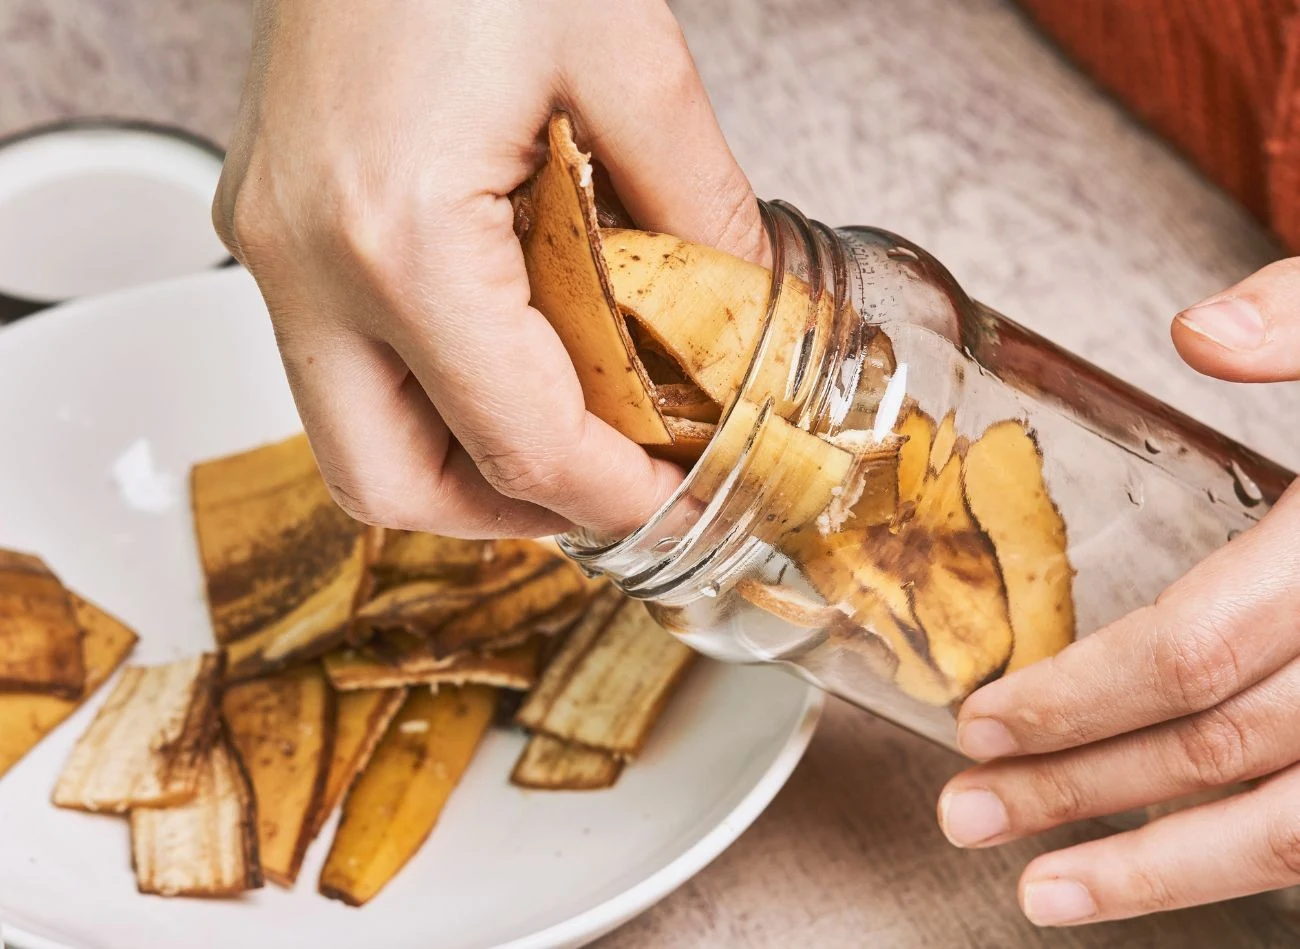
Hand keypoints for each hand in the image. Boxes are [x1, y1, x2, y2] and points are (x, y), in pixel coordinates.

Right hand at [213, 0, 763, 537]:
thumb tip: (745, 301)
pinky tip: (505, 351)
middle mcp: (307, 259)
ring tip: (564, 430)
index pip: (514, 441)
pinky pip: (342, 363)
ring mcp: (276, 243)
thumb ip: (697, 198)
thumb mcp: (625, 51)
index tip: (672, 503)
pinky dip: (429, 392)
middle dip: (510, 512)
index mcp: (397, 234)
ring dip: (463, 462)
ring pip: (351, 437)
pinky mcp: (277, 222)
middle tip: (605, 486)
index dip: (608, 497)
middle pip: (388, 485)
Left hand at [937, 259, 1299, 924]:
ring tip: (1043, 893)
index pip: (1195, 649)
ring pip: (1293, 830)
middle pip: (1220, 748)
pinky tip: (1175, 871)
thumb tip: (1199, 332)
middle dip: (1080, 789)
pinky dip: (1257, 860)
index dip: (1080, 696)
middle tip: (967, 814)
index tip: (982, 720)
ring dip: (1158, 871)